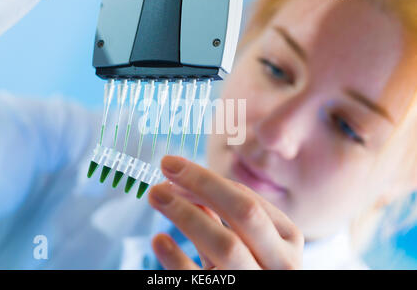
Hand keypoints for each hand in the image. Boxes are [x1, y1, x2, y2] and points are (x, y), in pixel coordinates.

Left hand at [148, 155, 303, 269]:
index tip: (174, 166)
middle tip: (166, 166)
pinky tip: (159, 240)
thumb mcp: (246, 243)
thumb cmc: (247, 269)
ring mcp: (257, 284)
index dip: (207, 180)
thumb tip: (183, 182)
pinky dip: (177, 259)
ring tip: (157, 195)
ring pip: (226, 245)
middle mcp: (281, 262)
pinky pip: (199, 280)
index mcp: (287, 238)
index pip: (247, 198)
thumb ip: (223, 216)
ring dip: (187, 214)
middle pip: (244, 213)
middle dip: (202, 184)